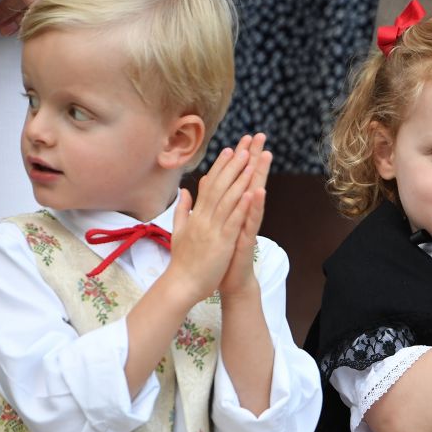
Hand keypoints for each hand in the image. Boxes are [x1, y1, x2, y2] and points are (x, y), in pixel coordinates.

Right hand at [165, 144, 256, 303]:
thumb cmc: (182, 261)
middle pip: (219, 186)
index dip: (220, 167)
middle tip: (244, 146)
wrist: (181, 285)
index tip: (230, 150)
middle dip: (233, 165)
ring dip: (239, 178)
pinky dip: (242, 206)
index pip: (210, 186)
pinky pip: (233, 221)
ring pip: (227, 199)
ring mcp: (212, 229)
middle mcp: (203, 218)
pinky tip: (252, 192)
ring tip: (250, 160)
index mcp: (196, 215)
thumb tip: (184, 191)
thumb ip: (182, 210)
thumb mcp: (179, 231)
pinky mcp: (221, 242)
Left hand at [219, 134, 272, 297]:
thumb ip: (212, 204)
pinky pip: (252, 221)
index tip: (242, 137)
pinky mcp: (247, 240)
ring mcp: (247, 226)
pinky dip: (255, 207)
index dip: (240, 159)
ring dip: (260, 176)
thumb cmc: (223, 253)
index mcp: (233, 208)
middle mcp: (243, 214)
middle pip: (249, 180)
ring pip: (255, 197)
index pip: (237, 179)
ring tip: (265, 155)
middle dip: (254, 158)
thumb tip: (207, 185)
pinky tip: (258, 192)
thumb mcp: (214, 225)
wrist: (230, 281)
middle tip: (260, 136)